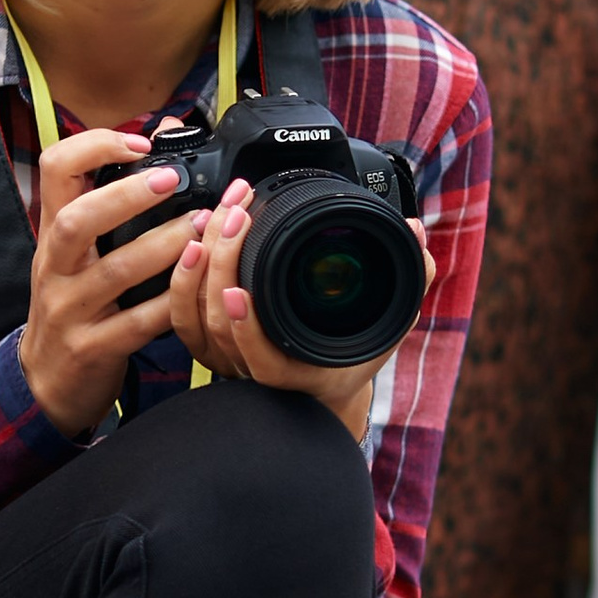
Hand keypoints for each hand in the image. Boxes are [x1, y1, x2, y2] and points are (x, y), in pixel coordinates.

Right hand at [18, 128, 201, 439]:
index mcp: (53, 235)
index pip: (54, 170)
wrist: (46, 382)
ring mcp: (69, 310)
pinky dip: (171, 303)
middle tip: (172, 179)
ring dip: (165, 246)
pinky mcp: (92, 348)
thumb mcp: (76, 254)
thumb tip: (159, 136)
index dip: (93, 146)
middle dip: (126, 196)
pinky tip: (201, 288)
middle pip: (76, 220)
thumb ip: (108, 204)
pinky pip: (136, 323)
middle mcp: (54, 267)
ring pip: (115, 272)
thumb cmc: (72, 305)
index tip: (137, 142)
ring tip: (204, 227)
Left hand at [169, 182, 432, 443]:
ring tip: (219, 215)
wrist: (324, 385)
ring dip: (199, 264)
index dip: (245, 333)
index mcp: (301, 372)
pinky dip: (183, 278)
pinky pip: (182, 318)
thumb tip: (414, 230)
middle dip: (222, 263)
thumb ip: (412, 276)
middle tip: (238, 212)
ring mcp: (229, 360)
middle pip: (220, 328)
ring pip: (196, 321)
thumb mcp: (394, 317)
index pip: (263, 364)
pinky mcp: (211, 343)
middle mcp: (258, 371)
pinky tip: (194, 238)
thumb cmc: (355, 351)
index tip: (236, 291)